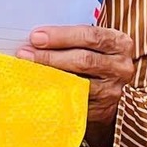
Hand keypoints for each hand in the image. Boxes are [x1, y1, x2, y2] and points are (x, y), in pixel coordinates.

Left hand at [16, 26, 136, 144]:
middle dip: (50, 56)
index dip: (62, 36)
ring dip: (49, 75)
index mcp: (120, 43)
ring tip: (27, 68)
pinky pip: (74, 101)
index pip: (91, 36)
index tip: (36, 36)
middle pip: (84, 60)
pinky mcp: (102, 110)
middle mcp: (121, 67)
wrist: (108, 87)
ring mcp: (112, 90)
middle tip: (25, 53)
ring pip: (78, 82)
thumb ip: (73, 37)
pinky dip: (54, 93)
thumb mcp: (94, 43)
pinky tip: (38, 87)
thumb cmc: (94, 57)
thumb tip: (37, 36)